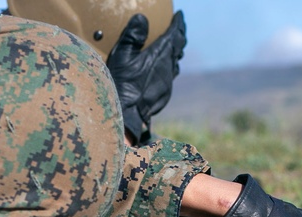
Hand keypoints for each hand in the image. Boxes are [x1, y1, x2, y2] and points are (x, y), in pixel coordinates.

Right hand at [106, 11, 185, 144]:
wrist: (127, 115)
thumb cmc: (122, 84)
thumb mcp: (122, 56)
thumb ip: (133, 36)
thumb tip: (142, 18)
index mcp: (160, 56)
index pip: (175, 35)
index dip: (178, 24)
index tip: (180, 16)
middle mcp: (168, 68)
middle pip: (179, 48)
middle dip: (179, 36)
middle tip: (178, 28)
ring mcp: (167, 82)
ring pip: (176, 63)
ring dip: (176, 52)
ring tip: (173, 46)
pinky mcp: (164, 94)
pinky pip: (171, 75)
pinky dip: (170, 66)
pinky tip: (164, 68)